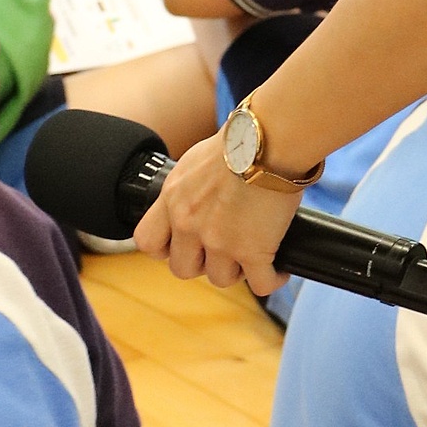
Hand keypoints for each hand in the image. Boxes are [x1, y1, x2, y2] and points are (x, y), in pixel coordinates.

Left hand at [134, 130, 304, 295]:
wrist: (267, 142)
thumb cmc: (239, 141)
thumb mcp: (196, 161)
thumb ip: (189, 187)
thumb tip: (197, 193)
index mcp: (173, 199)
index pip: (148, 241)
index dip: (165, 249)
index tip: (182, 244)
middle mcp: (189, 224)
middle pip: (182, 268)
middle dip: (202, 263)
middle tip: (221, 251)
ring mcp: (220, 242)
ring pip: (220, 279)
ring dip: (236, 271)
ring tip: (253, 257)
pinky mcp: (253, 251)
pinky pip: (260, 284)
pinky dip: (271, 280)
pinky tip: (278, 270)